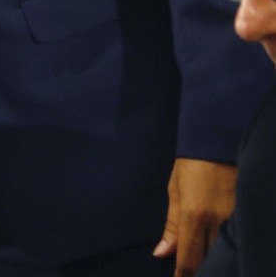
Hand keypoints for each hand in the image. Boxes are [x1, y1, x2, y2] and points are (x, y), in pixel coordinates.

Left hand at [154, 157, 235, 276]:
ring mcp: (235, 218)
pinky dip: (228, 247)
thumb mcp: (174, 192)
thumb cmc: (190, 165)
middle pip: (209, 259)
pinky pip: (237, 238)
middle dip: (200, 269)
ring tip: (206, 264)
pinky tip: (222, 249)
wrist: (217, 143)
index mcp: (193, 215)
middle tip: (191, 272)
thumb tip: (161, 253)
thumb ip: (171, 226)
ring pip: (225, 251)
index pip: (189, 257)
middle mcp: (216, 220)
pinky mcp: (246, 213)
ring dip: (214, 259)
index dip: (183, 274)